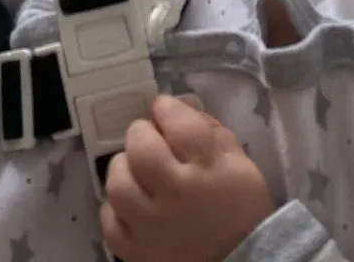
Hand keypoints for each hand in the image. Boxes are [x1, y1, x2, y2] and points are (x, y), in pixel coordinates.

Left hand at [101, 96, 274, 261]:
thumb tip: (179, 106)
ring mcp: (152, 226)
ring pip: (118, 182)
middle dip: (143, 134)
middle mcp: (176, 195)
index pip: (176, 121)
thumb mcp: (240, 165)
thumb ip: (211, 131)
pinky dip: (117, 210)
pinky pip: (110, 222)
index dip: (166, 108)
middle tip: (152, 141)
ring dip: (125, 170)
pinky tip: (134, 207)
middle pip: (140, 146)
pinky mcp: (137, 253)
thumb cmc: (242, 212)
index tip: (165, 110)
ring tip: (140, 174)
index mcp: (208, 168)